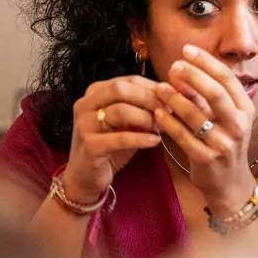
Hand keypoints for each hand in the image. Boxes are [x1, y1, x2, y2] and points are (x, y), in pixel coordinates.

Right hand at [63, 76, 165, 203]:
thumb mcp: (128, 123)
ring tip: (162, 127)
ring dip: (146, 118)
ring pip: (120, 111)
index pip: (128, 80)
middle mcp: (86, 104)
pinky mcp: (90, 145)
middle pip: (121, 89)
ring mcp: (85, 124)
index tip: (171, 97)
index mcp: (96, 92)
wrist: (86, 176)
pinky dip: (141, 138)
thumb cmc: (111, 147)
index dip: (152, 87)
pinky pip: (120, 138)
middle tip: (167, 111)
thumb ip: (142, 108)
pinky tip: (155, 141)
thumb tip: (171, 98)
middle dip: (149, 99)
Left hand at [152, 44, 257, 214]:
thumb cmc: (223, 144)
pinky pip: (183, 135)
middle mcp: (238, 125)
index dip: (206, 62)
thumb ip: (206, 97)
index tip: (187, 50)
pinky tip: (158, 112)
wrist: (229, 184)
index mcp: (245, 109)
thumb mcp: (225, 118)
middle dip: (193, 75)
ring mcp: (224, 143)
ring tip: (159, 88)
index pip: (227, 78)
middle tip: (173, 66)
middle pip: (215, 92)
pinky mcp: (207, 158)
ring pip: (195, 114)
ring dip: (174, 98)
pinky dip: (168, 121)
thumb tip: (181, 73)